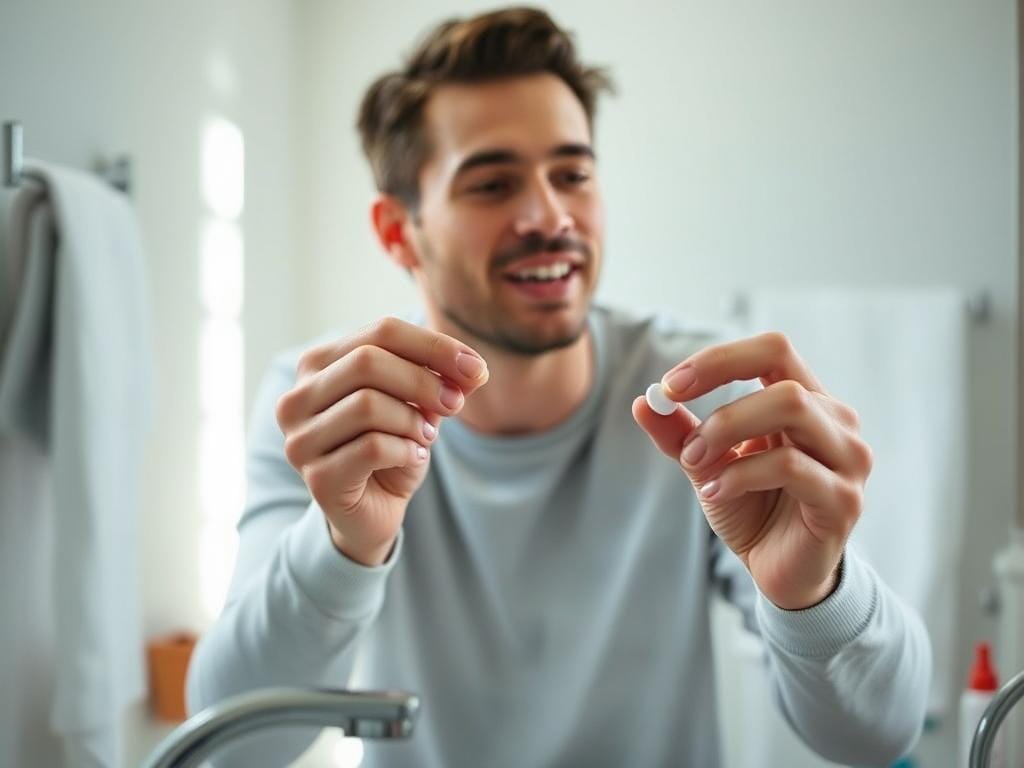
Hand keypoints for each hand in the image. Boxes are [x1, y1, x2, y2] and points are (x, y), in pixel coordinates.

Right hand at [276, 317, 488, 565]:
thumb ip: (438, 380)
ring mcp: (300, 439)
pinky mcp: (317, 478)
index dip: (434, 346)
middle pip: (368, 361)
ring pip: (367, 404)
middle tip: (456, 404)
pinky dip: (405, 450)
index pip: (381, 332)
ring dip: (413, 420)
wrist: (373, 512)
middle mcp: (297, 398)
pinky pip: (371, 448)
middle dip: (424, 381)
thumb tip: (471, 369)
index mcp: (318, 365)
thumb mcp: (417, 405)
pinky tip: (411, 457)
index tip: (476, 369)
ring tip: (425, 436)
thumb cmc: (391, 448)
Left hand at [632, 332, 872, 609]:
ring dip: (728, 434)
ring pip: (792, 409)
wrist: (779, 571)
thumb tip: (644, 402)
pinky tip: (716, 493)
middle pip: (783, 381)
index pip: (774, 350)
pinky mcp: (844, 500)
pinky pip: (790, 467)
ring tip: (697, 466)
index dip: (720, 360)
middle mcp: (837, 422)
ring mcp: (848, 460)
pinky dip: (739, 475)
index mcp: (808, 401)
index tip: (671, 385)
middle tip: (686, 444)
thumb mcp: (707, 463)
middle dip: (722, 408)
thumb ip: (679, 433)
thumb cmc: (751, 506)